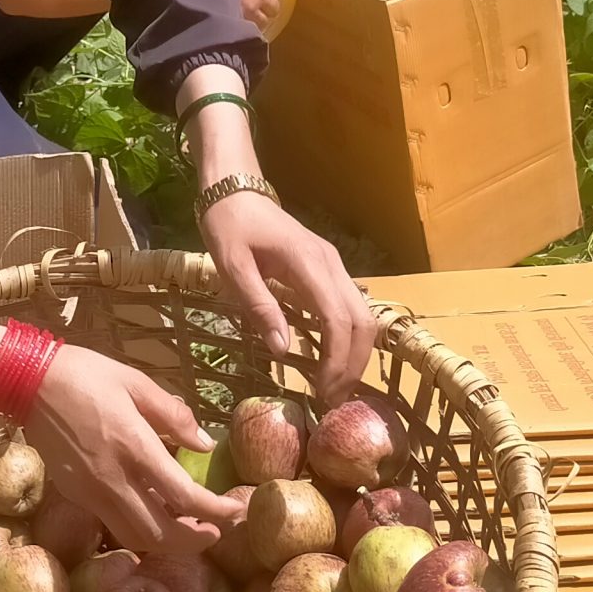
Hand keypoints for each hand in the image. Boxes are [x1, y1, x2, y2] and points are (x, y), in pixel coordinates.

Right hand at [24, 343, 245, 555]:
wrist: (28, 382)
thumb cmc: (85, 375)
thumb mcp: (135, 382)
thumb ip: (173, 415)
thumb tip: (204, 444)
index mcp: (134, 447)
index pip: (184, 497)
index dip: (217, 510)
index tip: (236, 510)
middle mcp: (113, 479)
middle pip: (160, 533)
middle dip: (195, 540)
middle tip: (217, 531)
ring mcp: (90, 492)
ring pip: (134, 537)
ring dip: (166, 542)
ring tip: (188, 529)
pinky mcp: (74, 494)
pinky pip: (112, 523)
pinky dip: (140, 529)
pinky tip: (153, 512)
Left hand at [198, 189, 375, 403]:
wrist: (236, 190)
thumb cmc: (229, 226)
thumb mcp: (232, 267)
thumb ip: (258, 306)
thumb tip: (282, 351)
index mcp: (308, 263)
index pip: (338, 320)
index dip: (336, 360)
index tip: (321, 391)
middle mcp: (331, 264)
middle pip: (362, 322)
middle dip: (353, 364)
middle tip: (332, 401)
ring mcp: (334, 266)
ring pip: (363, 316)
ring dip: (355, 354)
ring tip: (333, 388)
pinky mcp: (329, 270)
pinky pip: (350, 308)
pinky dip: (348, 338)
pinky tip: (331, 361)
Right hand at [221, 0, 286, 33]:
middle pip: (272, 9)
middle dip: (265, 8)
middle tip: (254, 6)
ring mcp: (249, 10)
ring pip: (260, 23)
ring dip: (255, 20)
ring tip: (245, 19)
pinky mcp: (236, 21)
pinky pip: (244, 30)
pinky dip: (241, 29)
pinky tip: (233, 25)